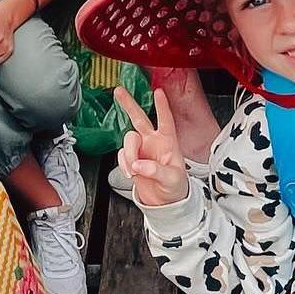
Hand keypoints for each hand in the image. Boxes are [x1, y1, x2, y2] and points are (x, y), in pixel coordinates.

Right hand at [113, 88, 189, 206]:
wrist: (164, 203)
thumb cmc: (175, 188)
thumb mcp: (172, 179)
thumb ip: (156, 170)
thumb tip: (138, 164)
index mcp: (168, 142)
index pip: (165, 120)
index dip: (162, 106)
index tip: (158, 92)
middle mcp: (153, 142)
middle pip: (139, 118)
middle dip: (128, 104)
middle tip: (119, 91)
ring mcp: (141, 150)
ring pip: (128, 139)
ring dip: (129, 154)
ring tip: (134, 170)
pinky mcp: (131, 159)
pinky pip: (122, 155)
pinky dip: (123, 164)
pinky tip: (131, 173)